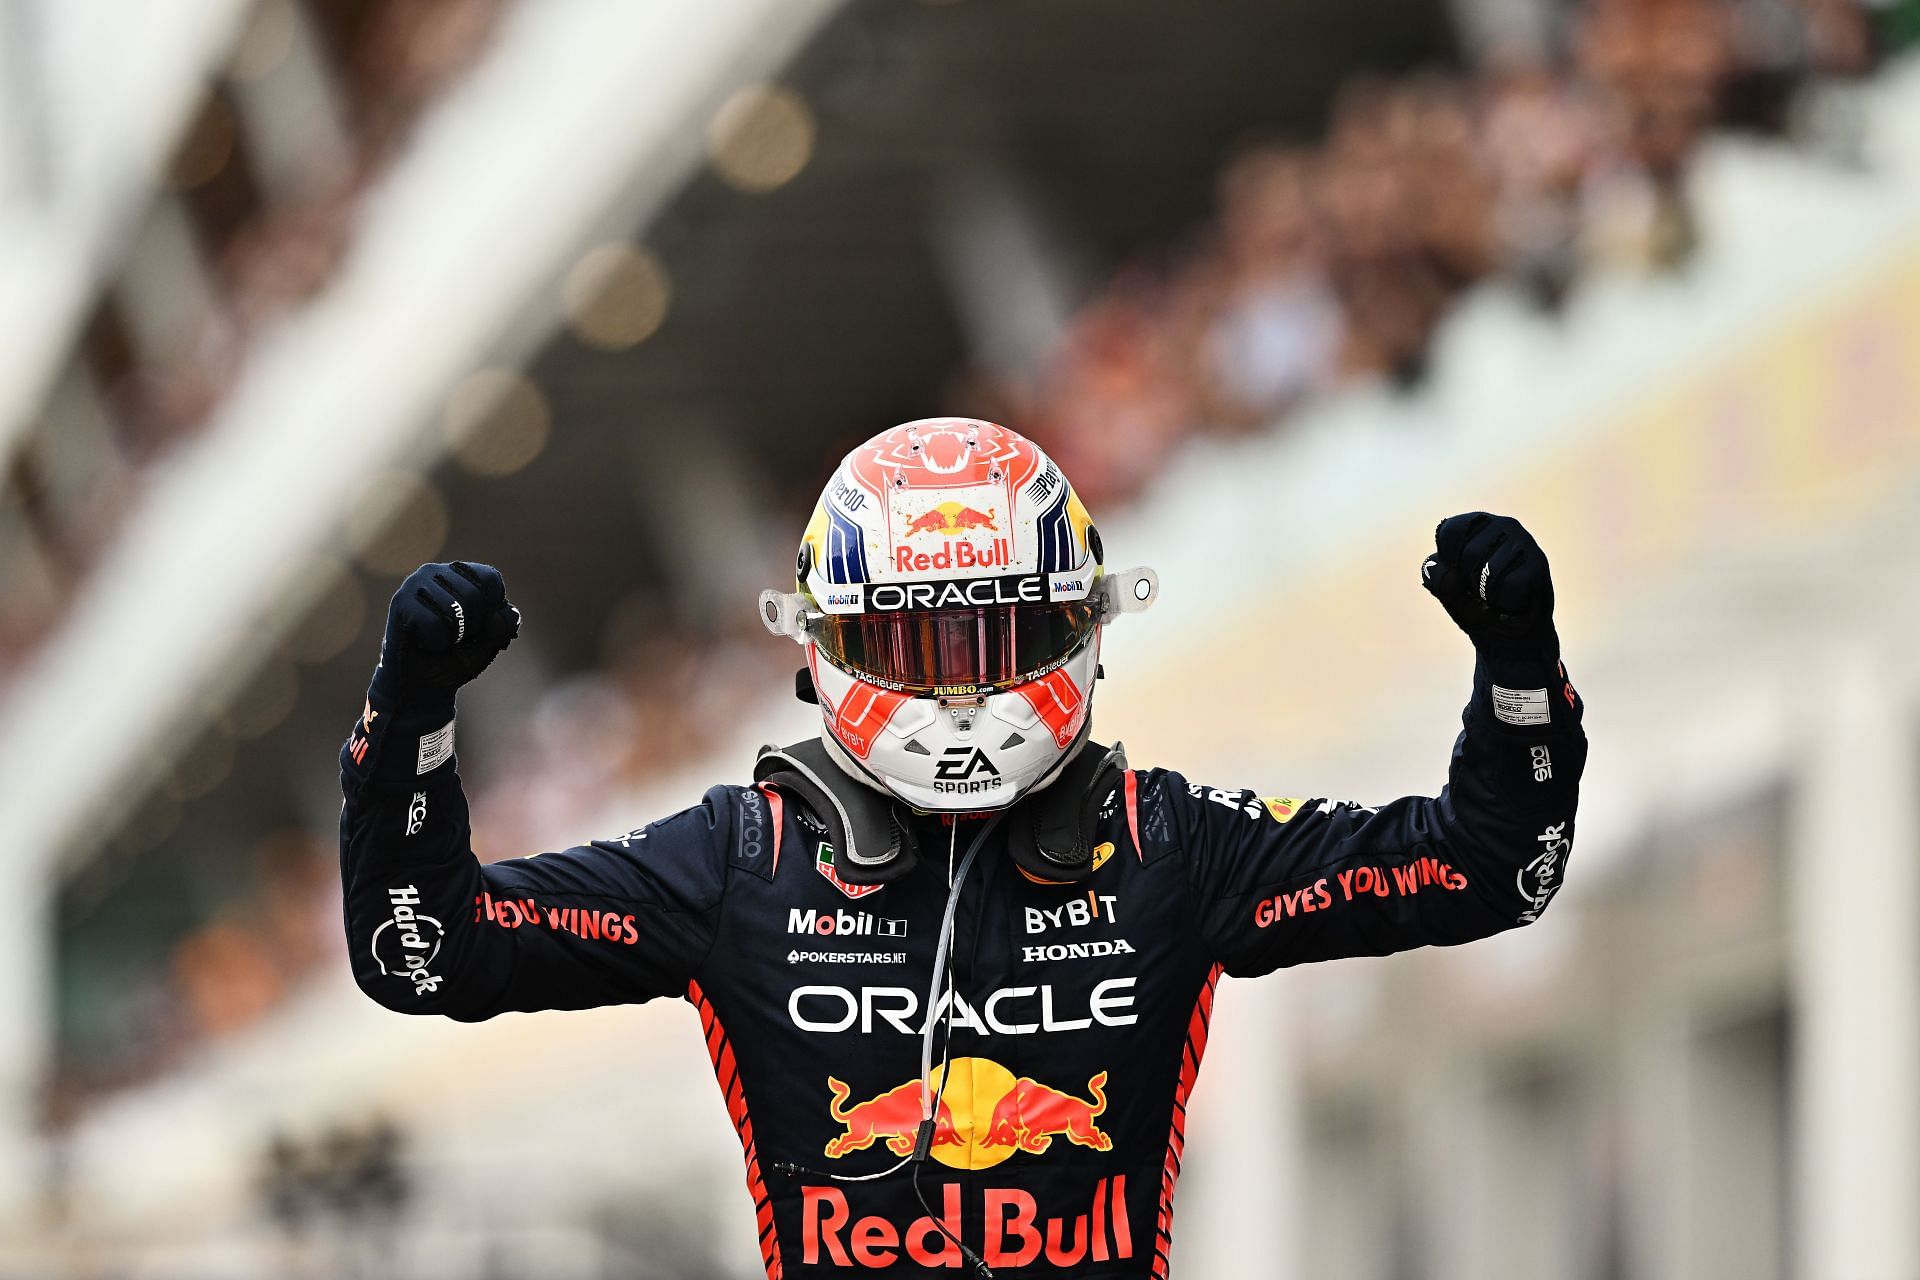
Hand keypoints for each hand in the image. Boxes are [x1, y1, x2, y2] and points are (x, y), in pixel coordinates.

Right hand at [373, 561, 520, 702]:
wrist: (423, 685)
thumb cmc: (456, 658)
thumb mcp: (490, 642)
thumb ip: (504, 625)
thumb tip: (506, 611)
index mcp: (460, 574)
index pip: (490, 578)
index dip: (490, 610)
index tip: (476, 626)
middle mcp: (436, 572)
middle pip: (473, 594)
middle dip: (471, 626)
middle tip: (455, 637)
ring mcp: (415, 584)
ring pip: (453, 609)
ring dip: (453, 635)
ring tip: (440, 639)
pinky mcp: (400, 602)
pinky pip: (433, 623)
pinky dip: (435, 642)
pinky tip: (424, 642)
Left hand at [1420, 513, 1554, 653]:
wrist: (1509, 637)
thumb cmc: (1477, 606)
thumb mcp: (1448, 591)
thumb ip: (1438, 578)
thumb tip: (1453, 574)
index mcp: (1477, 524)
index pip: (1450, 530)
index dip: (1448, 561)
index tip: (1460, 573)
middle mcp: (1503, 525)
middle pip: (1467, 553)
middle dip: (1469, 581)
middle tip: (1483, 589)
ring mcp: (1524, 542)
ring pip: (1487, 569)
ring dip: (1487, 592)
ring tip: (1498, 594)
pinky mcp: (1539, 563)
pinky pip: (1507, 584)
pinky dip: (1504, 600)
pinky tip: (1514, 599)